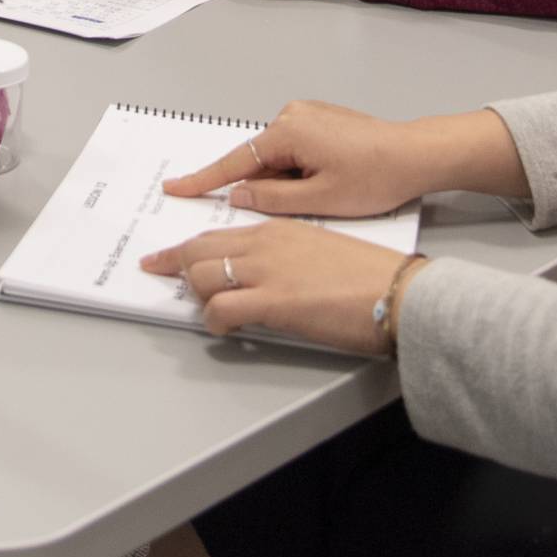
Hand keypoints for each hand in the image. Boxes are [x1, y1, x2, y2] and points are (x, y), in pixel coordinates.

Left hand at [138, 219, 419, 354]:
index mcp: (280, 228)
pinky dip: (214, 321)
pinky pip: (221, 310)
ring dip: (198, 296)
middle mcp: (266, 243)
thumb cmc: (371, 276)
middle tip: (158, 272)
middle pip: (201, 248)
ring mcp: (266, 271)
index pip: (220, 233)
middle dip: (175, 264)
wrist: (398, 292)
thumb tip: (266, 278)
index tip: (170, 254)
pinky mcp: (272, 302)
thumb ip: (287, 258)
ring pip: (202, 276)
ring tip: (210, 309)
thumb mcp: (321, 250)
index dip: (190, 246)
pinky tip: (226, 328)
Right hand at [162, 99, 517, 214]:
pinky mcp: (322, 118)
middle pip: (260, 161)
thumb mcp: (318, 201)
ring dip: (290, 180)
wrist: (416, 154)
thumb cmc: (374, 178)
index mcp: (287, 132)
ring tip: (329, 193)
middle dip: (269, 187)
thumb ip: (270, 199)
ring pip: (279, 157)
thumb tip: (238, 195)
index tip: (175, 188)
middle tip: (304, 205)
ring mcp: (307, 113)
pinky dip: (301, 168)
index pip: (234, 162)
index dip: (203, 181)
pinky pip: (296, 148)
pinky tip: (330, 181)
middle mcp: (292, 115)